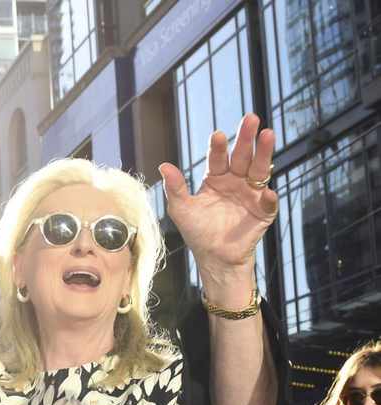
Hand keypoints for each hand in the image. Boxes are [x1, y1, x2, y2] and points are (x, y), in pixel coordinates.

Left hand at [160, 113, 277, 279]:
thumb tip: (163, 165)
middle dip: (246, 138)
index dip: (219, 147)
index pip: (218, 158)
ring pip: (259, 169)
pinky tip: (266, 192)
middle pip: (242, 156)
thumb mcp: (181, 209)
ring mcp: (252, 194)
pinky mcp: (264, 211)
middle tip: (251, 119)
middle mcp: (236, 181)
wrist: (214, 257)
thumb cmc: (197, 231)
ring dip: (264, 154)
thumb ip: (175, 188)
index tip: (218, 135)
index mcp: (216, 178)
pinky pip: (268, 202)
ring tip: (267, 135)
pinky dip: (269, 198)